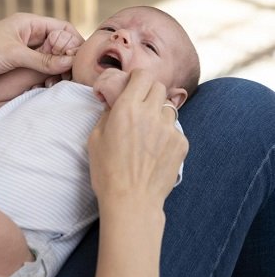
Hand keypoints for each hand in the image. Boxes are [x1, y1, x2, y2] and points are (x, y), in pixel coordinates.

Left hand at [0, 13, 83, 92]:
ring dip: (56, 69)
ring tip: (59, 82)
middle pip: (58, 44)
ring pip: (49, 58)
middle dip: (66, 58)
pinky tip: (48, 85)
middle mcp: (27, 34)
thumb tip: (70, 62)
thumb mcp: (14, 55)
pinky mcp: (16, 65)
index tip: (80, 59)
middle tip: (72, 74)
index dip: (74, 42)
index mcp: (28, 23)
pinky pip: (38, 69)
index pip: (62, 27)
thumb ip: (43, 60)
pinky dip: (45, 76)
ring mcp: (22, 50)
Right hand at [88, 69, 187, 210]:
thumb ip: (107, 114)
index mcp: (127, 108)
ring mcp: (169, 129)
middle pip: (159, 87)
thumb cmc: (107, 171)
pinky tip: (154, 150)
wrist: (132, 200)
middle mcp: (150, 114)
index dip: (137, 77)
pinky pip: (174, 129)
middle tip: (138, 105)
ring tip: (147, 131)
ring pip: (168, 108)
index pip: (142, 76)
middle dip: (148, 92)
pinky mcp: (181, 144)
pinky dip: (165, 134)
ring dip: (157, 113)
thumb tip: (114, 103)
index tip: (132, 84)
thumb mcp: (94, 138)